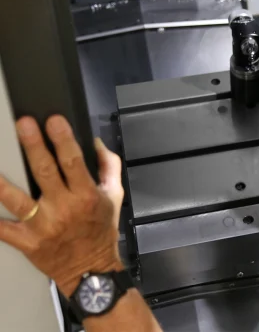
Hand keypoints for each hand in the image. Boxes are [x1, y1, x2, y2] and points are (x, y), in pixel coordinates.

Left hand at [0, 116, 124, 296]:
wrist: (91, 270)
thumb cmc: (101, 231)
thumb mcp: (115, 196)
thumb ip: (108, 166)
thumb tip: (95, 142)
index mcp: (86, 195)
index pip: (73, 161)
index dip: (63, 139)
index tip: (54, 121)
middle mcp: (64, 208)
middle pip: (45, 172)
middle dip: (33, 146)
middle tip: (23, 125)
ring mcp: (43, 226)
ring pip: (17, 200)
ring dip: (2, 183)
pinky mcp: (27, 241)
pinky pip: (3, 229)